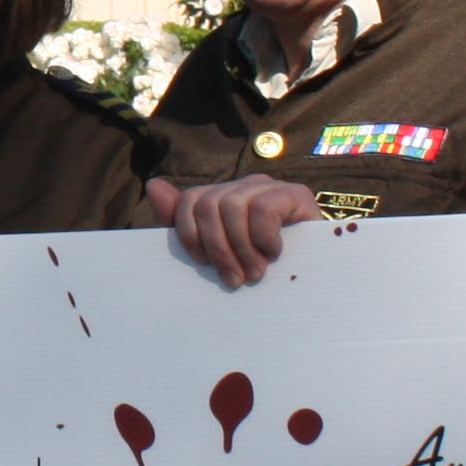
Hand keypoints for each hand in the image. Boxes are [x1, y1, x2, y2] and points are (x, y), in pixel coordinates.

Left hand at [146, 173, 319, 285]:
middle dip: (218, 249)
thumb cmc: (257, 267)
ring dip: (242, 248)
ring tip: (255, 274)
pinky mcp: (296, 194)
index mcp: (221, 196)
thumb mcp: (215, 251)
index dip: (190, 235)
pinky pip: (264, 207)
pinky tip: (273, 254)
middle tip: (234, 280)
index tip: (204, 265)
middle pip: (208, 205)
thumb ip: (181, 220)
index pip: (189, 201)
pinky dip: (264, 237)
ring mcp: (269, 187)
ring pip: (233, 206)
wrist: (312, 278)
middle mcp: (243, 186)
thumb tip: (153, 185)